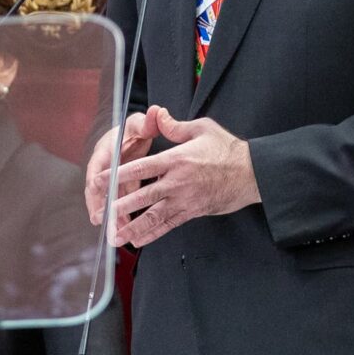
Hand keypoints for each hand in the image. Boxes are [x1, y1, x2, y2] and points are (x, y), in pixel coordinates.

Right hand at [85, 112, 154, 223]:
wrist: (141, 135)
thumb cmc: (139, 127)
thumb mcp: (142, 123)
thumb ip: (148, 122)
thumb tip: (156, 112)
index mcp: (107, 149)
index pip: (97, 164)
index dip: (95, 178)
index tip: (95, 191)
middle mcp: (106, 165)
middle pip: (98, 188)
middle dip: (99, 204)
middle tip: (101, 220)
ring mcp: (112, 178)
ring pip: (109, 199)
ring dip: (111, 214)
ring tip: (116, 231)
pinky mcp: (121, 187)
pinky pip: (119, 202)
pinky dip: (122, 215)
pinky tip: (127, 228)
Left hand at [107, 106, 260, 248]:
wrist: (252, 174)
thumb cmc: (227, 149)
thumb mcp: (202, 128)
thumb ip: (175, 126)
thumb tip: (158, 114)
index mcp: (176, 159)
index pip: (141, 168)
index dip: (118, 174)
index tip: (101, 179)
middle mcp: (177, 182)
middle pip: (143, 197)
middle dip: (119, 205)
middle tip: (101, 213)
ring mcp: (184, 200)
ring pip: (153, 217)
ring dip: (133, 227)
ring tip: (115, 236)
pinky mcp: (192, 212)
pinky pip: (168, 225)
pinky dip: (152, 234)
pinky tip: (137, 240)